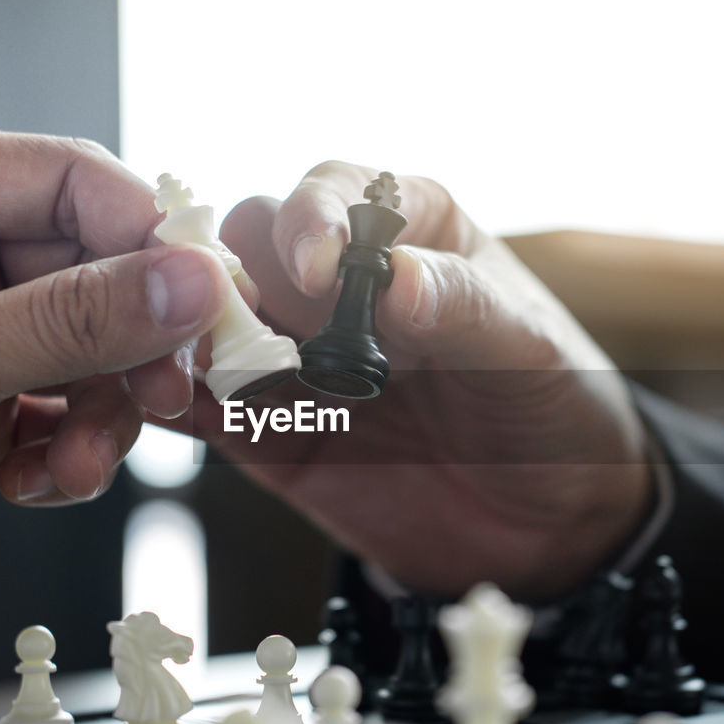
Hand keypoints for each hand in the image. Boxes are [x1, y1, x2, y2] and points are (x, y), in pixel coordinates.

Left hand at [0, 127, 229, 622]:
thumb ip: (72, 321)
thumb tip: (187, 283)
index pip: (75, 184)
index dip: (151, 241)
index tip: (205, 301)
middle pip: (97, 272)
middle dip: (133, 344)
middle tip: (167, 391)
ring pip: (92, 352)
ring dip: (105, 415)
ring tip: (78, 461)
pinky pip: (64, 415)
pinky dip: (71, 454)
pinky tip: (40, 481)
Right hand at [178, 162, 653, 602]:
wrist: (550, 530)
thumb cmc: (554, 413)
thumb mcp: (530, 355)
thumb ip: (462, 310)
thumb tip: (391, 277)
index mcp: (410, 235)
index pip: (337, 193)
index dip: (313, 217)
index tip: (316, 267)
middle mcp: (341, 287)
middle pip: (250, 245)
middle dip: (231, 274)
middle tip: (237, 323)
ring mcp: (301, 359)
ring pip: (208, 320)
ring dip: (187, 336)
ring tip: (189, 369)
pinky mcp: (273, 433)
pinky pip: (204, 404)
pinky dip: (173, 399)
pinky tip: (168, 405)